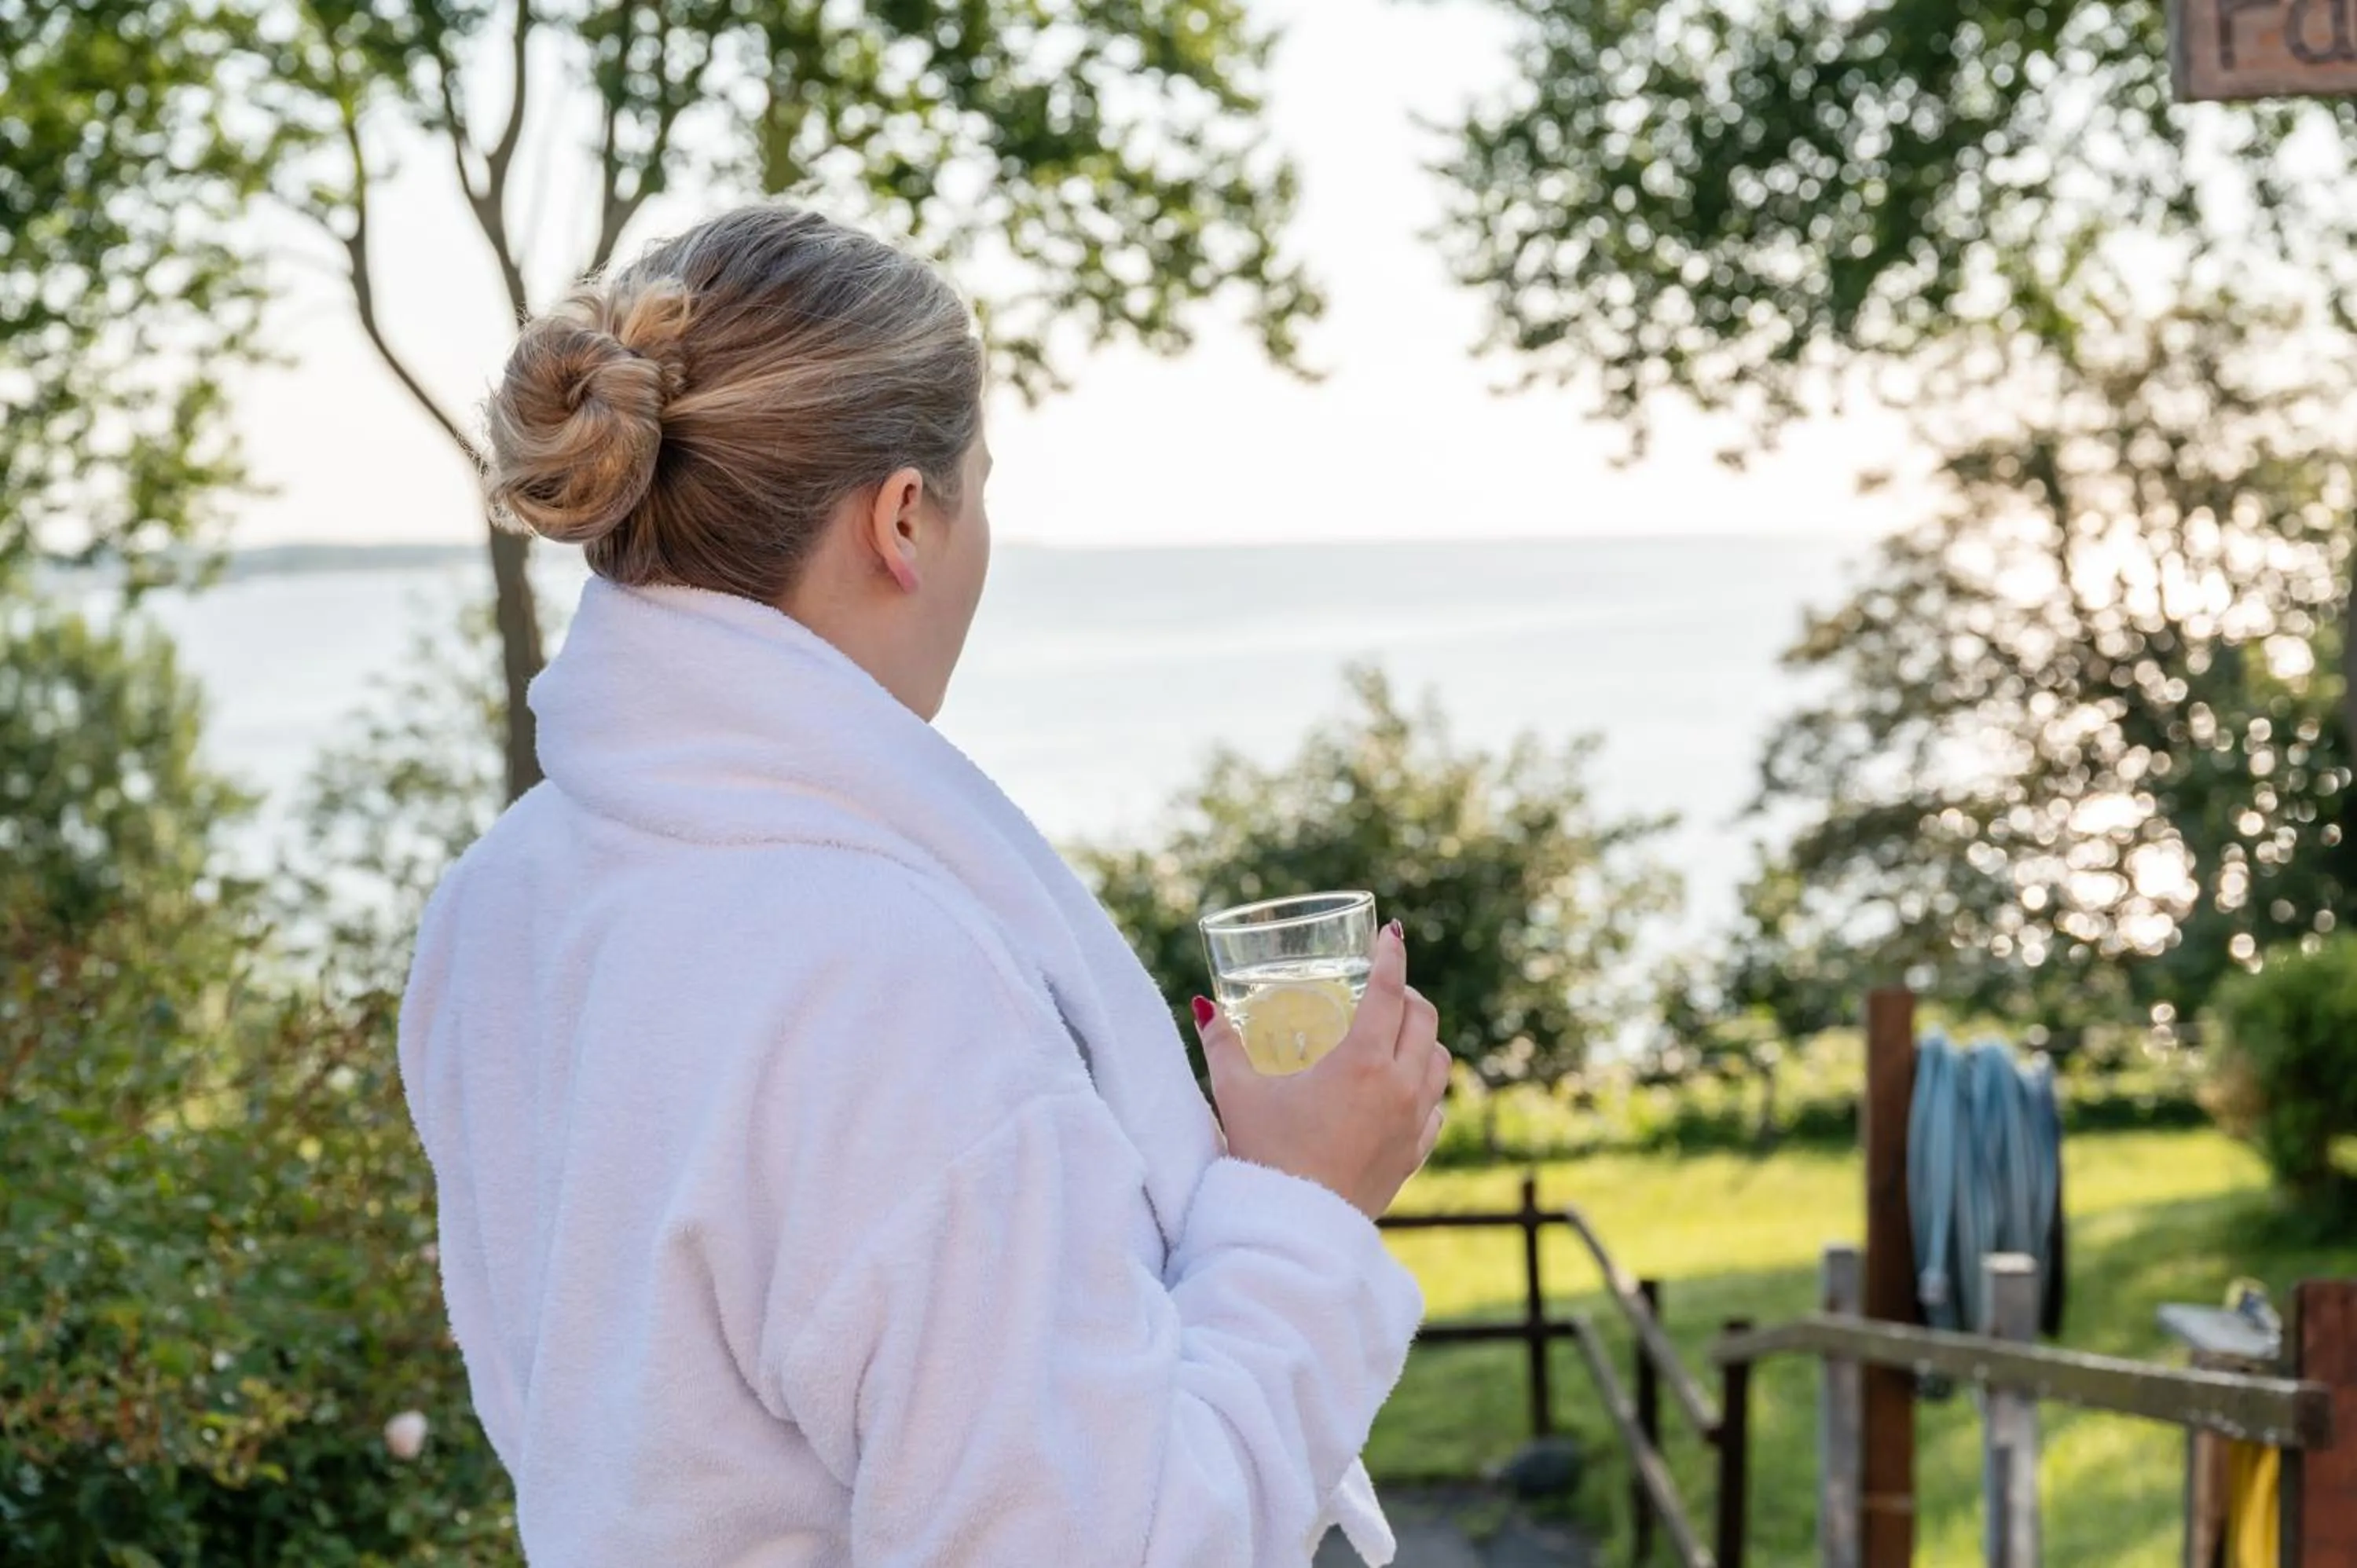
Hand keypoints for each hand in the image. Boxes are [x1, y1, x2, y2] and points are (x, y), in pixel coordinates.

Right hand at [1196, 923, 1450, 1219]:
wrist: (1293, 1229)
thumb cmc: (1264, 1155)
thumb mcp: (1237, 1093)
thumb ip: (1221, 1044)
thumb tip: (1204, 1005)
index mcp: (1361, 1061)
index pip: (1388, 990)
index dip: (1390, 956)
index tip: (1391, 934)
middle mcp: (1399, 1086)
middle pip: (1423, 1019)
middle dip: (1407, 993)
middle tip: (1383, 988)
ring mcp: (1412, 1123)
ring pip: (1439, 1061)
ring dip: (1422, 1038)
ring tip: (1397, 1034)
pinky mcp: (1413, 1155)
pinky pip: (1436, 1108)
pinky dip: (1425, 1088)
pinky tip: (1405, 1090)